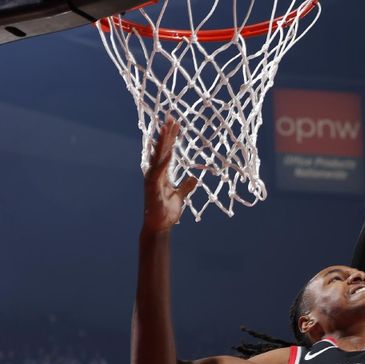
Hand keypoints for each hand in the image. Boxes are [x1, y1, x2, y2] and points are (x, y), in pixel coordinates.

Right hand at [142, 118, 196, 232]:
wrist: (159, 226)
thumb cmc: (166, 211)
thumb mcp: (180, 196)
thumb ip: (186, 186)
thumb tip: (193, 179)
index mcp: (161, 174)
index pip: (167, 151)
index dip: (171, 138)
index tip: (176, 124)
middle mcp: (155, 173)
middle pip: (162, 150)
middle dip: (166, 134)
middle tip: (171, 117)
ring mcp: (152, 180)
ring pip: (157, 157)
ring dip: (161, 142)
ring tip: (165, 128)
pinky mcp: (152, 188)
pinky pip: (157, 173)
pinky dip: (162, 163)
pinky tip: (167, 152)